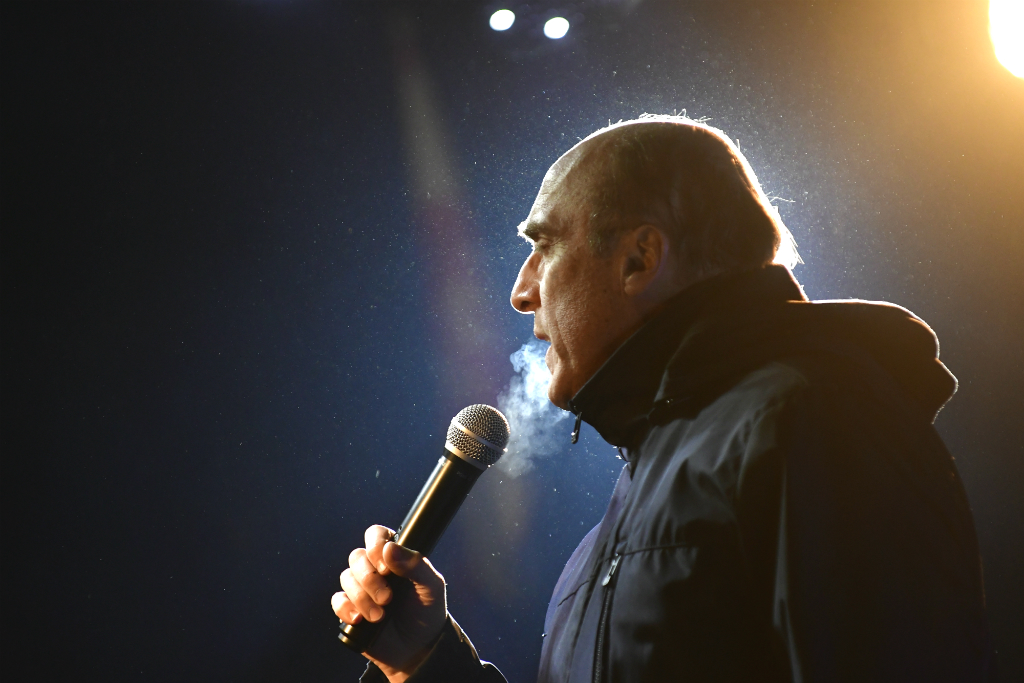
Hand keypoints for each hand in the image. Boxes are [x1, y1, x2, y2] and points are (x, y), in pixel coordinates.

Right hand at [332, 525, 447, 681]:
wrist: (417, 649)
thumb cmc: (427, 611)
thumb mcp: (431, 586)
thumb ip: (416, 564)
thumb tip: (390, 549)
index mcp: (394, 556)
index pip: (376, 535)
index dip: (376, 546)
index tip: (386, 567)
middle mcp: (374, 568)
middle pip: (357, 557)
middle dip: (370, 579)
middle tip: (388, 598)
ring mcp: (361, 588)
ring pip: (346, 578)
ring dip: (362, 598)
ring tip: (380, 616)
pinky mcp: (350, 608)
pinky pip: (338, 601)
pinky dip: (347, 609)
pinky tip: (361, 620)